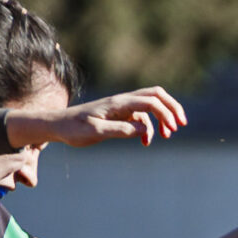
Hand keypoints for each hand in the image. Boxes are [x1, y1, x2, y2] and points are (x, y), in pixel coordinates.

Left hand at [7, 87, 188, 148]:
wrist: (56, 125)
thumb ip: (120, 130)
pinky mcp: (118, 114)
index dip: (166, 113)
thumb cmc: (73, 129)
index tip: (173, 130)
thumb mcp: (95, 132)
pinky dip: (149, 127)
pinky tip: (145, 141)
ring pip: (150, 105)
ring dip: (163, 118)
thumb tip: (143, 128)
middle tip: (181, 124)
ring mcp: (121, 107)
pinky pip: (141, 116)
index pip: (150, 101)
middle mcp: (121, 101)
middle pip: (155, 95)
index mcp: (118, 103)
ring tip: (167, 136)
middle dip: (172, 107)